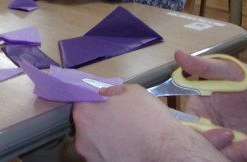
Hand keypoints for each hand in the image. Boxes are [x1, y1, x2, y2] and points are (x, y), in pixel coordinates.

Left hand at [73, 84, 223, 161]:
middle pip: (85, 123)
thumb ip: (111, 91)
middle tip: (117, 119)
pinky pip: (103, 154)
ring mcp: (90, 155)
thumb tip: (104, 93)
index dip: (93, 100)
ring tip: (125, 135)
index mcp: (84, 112)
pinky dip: (111, 151)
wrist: (166, 151)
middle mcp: (81, 135)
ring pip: (94, 141)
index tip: (104, 102)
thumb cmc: (148, 118)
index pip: (80, 101)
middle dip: (98, 119)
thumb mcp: (131, 91)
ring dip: (104, 137)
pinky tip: (127, 148)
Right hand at [175, 50, 246, 160]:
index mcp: (197, 110)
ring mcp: (224, 144)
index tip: (210, 128)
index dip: (194, 131)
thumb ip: (204, 67)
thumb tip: (178, 54)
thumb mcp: (229, 72)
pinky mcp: (239, 154)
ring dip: (240, 153)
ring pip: (220, 157)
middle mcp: (207, 129)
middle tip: (234, 135)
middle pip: (202, 146)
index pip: (185, 126)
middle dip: (218, 146)